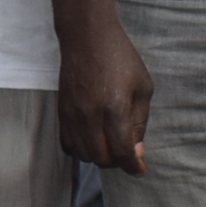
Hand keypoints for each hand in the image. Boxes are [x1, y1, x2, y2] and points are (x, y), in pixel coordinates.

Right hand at [56, 12, 151, 173]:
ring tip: (110, 145)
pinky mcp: (62, 111)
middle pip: (102, 159)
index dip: (133, 166)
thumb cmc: (120, 58)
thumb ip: (139, 121)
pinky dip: (81, 148)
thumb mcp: (143, 87)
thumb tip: (136, 150)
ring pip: (83, 154)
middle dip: (117, 162)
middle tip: (127, 153)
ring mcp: (73, 115)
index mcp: (115, 109)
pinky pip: (68, 144)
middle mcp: (91, 116)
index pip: (122, 153)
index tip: (140, 169)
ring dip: (99, 156)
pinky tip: (92, 138)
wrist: (87, 37)